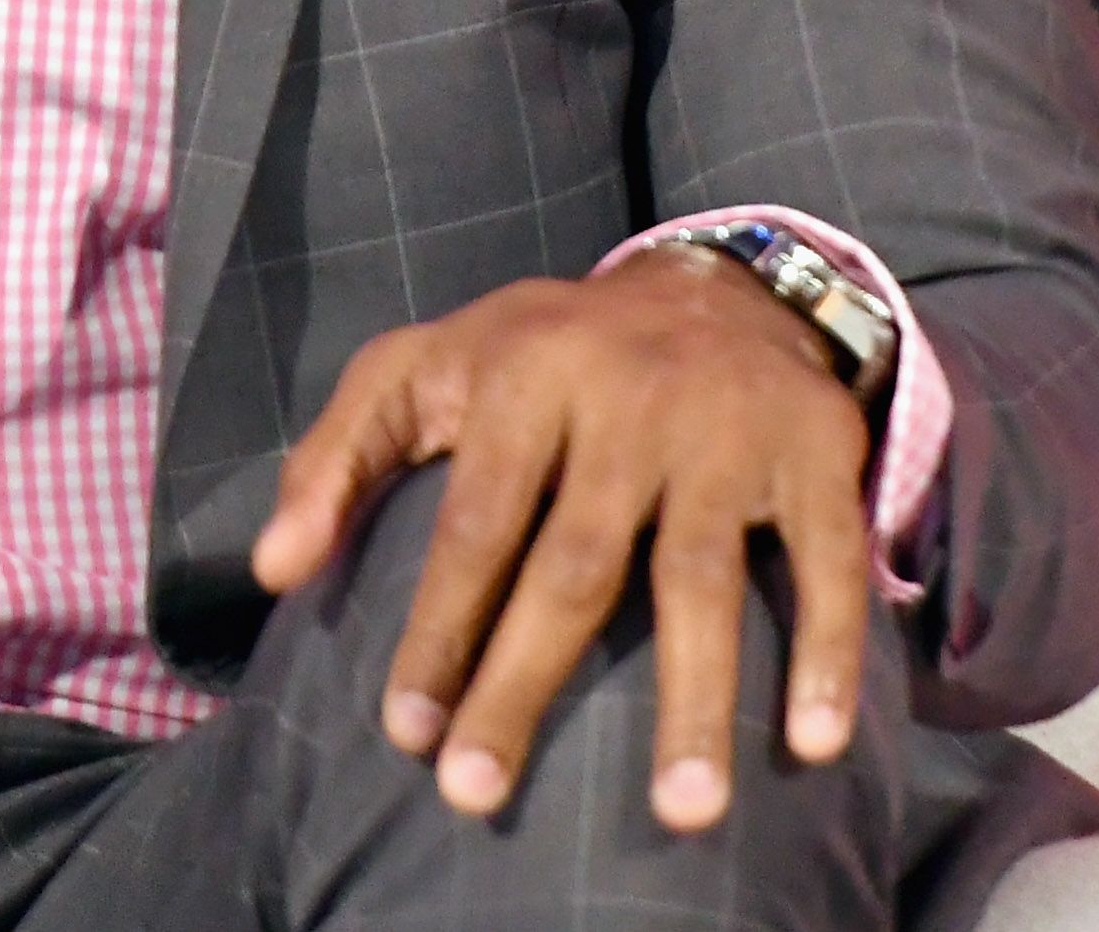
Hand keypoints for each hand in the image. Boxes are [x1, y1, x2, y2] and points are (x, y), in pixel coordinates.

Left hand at [249, 252, 874, 833]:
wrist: (717, 285)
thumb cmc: (543, 355)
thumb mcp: (423, 369)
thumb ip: (337, 458)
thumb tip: (271, 569)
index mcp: (527, 375)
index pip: (475, 522)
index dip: (438, 631)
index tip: (405, 735)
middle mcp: (629, 400)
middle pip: (574, 568)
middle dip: (523, 687)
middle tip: (478, 795)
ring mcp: (726, 431)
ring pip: (701, 580)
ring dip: (696, 702)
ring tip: (680, 813)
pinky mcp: (814, 454)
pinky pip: (826, 563)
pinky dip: (827, 653)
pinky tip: (812, 746)